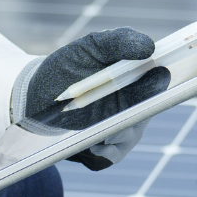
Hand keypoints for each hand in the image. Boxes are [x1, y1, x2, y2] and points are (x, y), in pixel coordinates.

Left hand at [11, 27, 170, 169]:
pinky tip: (93, 146)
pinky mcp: (103, 144)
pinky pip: (112, 156)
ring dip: (118, 136)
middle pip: (148, 113)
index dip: (158, 82)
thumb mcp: (92, 45)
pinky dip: (104, 154)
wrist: (37, 93)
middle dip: (136, 116)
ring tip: (102, 135)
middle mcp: (134, 101)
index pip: (160, 80)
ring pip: (131, 136)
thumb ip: (121, 40)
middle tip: (121, 119)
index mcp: (137, 76)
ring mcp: (120, 124)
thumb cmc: (68, 65)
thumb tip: (150, 48)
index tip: (152, 80)